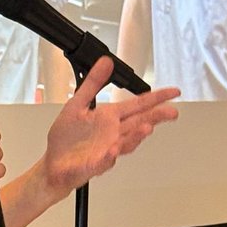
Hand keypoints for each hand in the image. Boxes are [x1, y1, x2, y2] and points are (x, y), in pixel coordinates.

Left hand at [43, 58, 179, 198]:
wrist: (53, 165)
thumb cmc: (66, 139)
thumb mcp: (77, 103)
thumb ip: (93, 83)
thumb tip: (105, 62)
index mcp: (109, 118)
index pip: (138, 105)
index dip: (156, 98)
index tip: (173, 92)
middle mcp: (112, 133)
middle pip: (139, 123)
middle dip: (156, 117)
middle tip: (172, 112)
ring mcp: (106, 149)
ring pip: (126, 142)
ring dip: (136, 136)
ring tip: (147, 128)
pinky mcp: (94, 163)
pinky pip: (104, 160)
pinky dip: (110, 155)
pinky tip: (113, 150)